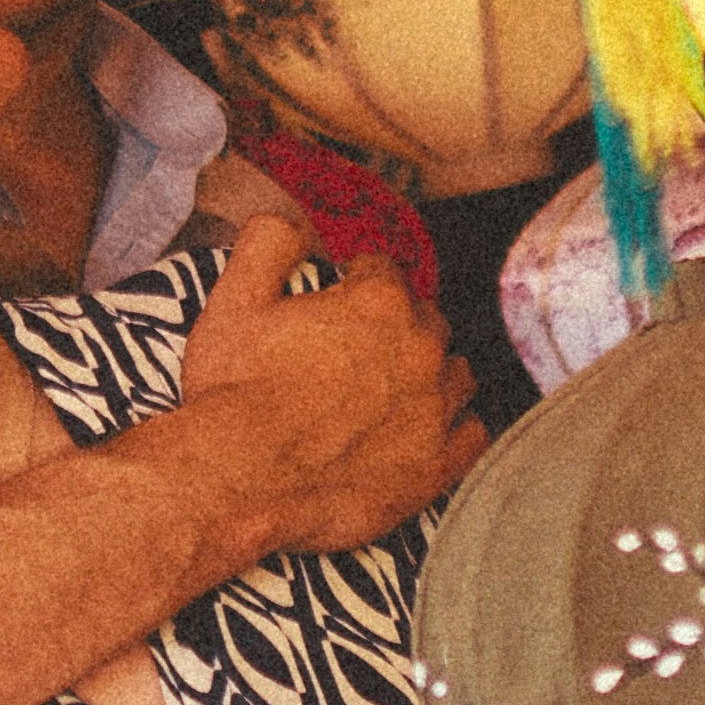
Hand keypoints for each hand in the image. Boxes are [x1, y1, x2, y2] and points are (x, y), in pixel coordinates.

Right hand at [181, 212, 483, 558]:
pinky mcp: (436, 465)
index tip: (337, 303)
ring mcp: (434, 410)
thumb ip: (270, 243)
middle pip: (426, 321)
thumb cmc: (231, 393)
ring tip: (390, 391)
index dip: (355, 284)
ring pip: (455, 374)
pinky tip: (425, 431)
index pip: (383, 272)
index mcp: (378, 301)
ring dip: (430, 374)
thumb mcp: (233, 299)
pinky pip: (472, 434)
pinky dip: (454, 428)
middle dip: (397, 327)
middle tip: (356, 352)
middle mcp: (419, 349)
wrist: (234, 479)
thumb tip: (294, 225)